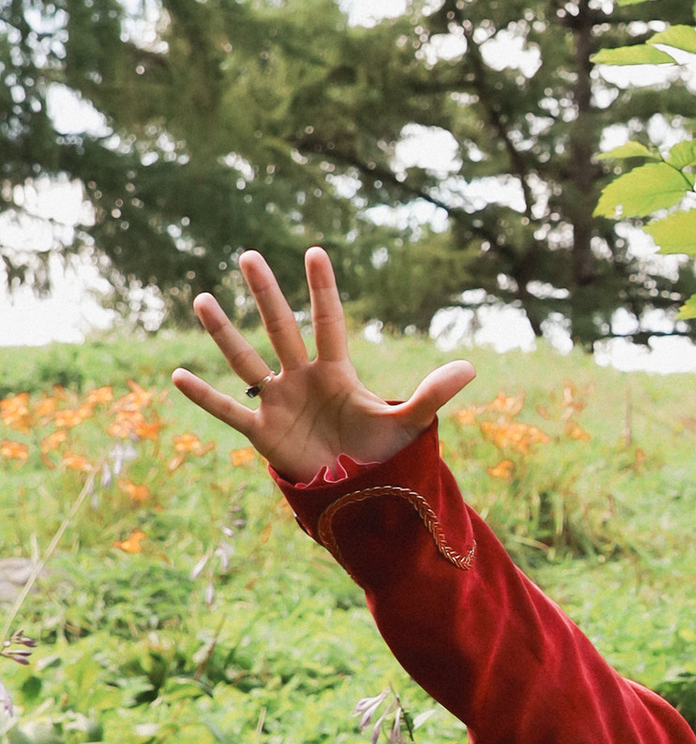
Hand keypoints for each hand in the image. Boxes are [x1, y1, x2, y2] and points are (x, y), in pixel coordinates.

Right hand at [174, 250, 474, 485]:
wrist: (356, 491)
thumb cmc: (379, 453)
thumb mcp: (408, 423)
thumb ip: (432, 394)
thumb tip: (469, 368)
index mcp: (337, 371)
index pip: (329, 322)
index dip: (323, 290)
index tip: (315, 252)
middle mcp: (303, 379)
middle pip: (282, 329)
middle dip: (267, 294)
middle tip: (249, 255)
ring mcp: (280, 403)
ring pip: (247, 359)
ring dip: (225, 332)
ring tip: (202, 299)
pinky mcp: (263, 433)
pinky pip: (229, 410)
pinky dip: (205, 395)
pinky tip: (177, 374)